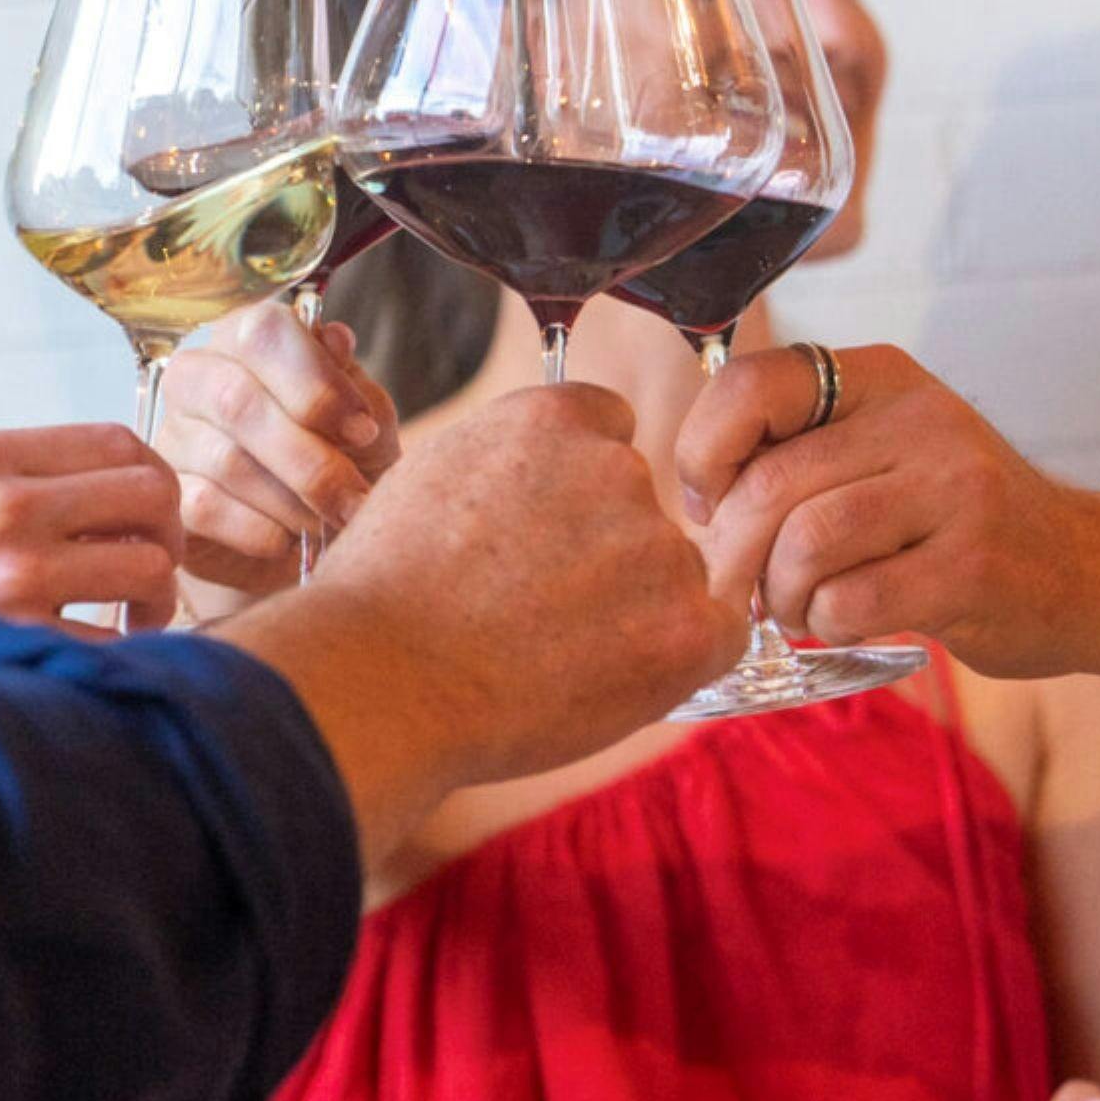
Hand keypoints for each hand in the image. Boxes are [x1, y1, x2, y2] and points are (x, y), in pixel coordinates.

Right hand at [0, 428, 184, 683]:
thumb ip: (23, 475)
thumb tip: (127, 476)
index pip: (116, 439)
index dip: (152, 477)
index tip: (150, 516)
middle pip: (150, 493)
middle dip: (169, 534)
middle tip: (154, 570)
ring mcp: (11, 574)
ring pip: (149, 565)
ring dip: (157, 598)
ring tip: (135, 620)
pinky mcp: (16, 640)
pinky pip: (117, 641)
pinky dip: (128, 653)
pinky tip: (106, 658)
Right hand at [155, 304, 399, 598]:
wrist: (317, 535)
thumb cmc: (344, 460)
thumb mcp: (365, 419)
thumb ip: (353, 382)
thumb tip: (335, 340)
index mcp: (246, 339)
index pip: (263, 332)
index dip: (317, 382)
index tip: (365, 431)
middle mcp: (197, 376)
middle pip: (236, 399)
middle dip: (309, 458)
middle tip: (355, 497)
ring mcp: (173, 435)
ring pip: (227, 460)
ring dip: (293, 500)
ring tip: (330, 520)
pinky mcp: (169, 495)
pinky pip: (206, 507)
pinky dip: (261, 530)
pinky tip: (288, 539)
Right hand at [223, 385, 745, 854]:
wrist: (380, 683)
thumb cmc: (383, 595)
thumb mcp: (436, 475)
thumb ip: (512, 461)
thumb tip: (546, 479)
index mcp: (555, 418)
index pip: (609, 429)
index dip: (579, 489)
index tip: (547, 533)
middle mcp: (619, 467)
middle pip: (639, 507)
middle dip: (604, 552)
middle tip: (537, 610)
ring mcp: (659, 546)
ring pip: (671, 574)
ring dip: (634, 609)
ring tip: (551, 656)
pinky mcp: (689, 625)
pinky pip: (719, 632)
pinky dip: (678, 657)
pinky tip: (613, 679)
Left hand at [677, 344, 1099, 687]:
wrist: (1087, 572)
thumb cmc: (956, 520)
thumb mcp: (886, 450)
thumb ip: (801, 449)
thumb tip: (694, 492)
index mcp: (881, 377)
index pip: (755, 383)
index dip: (705, 451)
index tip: (710, 503)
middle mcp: (920, 418)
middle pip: (773, 481)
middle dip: (734, 552)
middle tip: (738, 589)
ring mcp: (954, 490)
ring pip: (807, 541)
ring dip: (781, 594)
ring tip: (796, 607)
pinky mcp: (972, 566)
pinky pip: (853, 600)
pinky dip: (827, 623)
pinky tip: (844, 622)